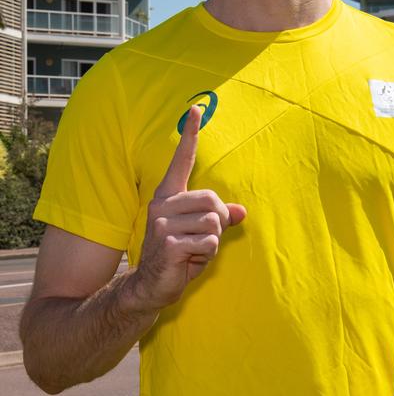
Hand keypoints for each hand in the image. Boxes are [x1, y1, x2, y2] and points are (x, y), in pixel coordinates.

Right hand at [129, 105, 245, 311]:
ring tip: (193, 252)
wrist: (150, 286)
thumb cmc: (177, 258)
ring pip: (214, 223)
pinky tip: (189, 261)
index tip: (196, 108)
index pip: (181, 161)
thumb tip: (242, 212)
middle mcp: (162, 205)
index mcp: (167, 197)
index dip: (190, 136)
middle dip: (218, 224)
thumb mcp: (201, 235)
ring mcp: (162, 223)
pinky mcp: (168, 242)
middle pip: (213, 202)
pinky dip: (207, 255)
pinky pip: (209, 242)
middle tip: (201, 241)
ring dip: (212, 243)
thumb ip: (219, 219)